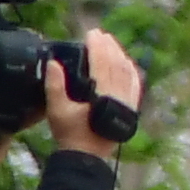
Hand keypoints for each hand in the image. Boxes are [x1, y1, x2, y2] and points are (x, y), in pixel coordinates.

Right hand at [44, 26, 141, 158]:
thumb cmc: (70, 133)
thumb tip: (53, 63)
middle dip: (109, 47)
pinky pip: (136, 86)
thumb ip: (54, 86)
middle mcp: (120, 97)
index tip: (92, 33)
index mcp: (103, 95)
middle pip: (117, 65)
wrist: (87, 156)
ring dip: (120, 55)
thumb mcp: (56, 110)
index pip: (103, 64)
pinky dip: (132, 71)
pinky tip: (128, 63)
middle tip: (100, 34)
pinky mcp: (131, 110)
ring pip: (128, 73)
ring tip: (111, 43)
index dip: (98, 47)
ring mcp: (128, 104)